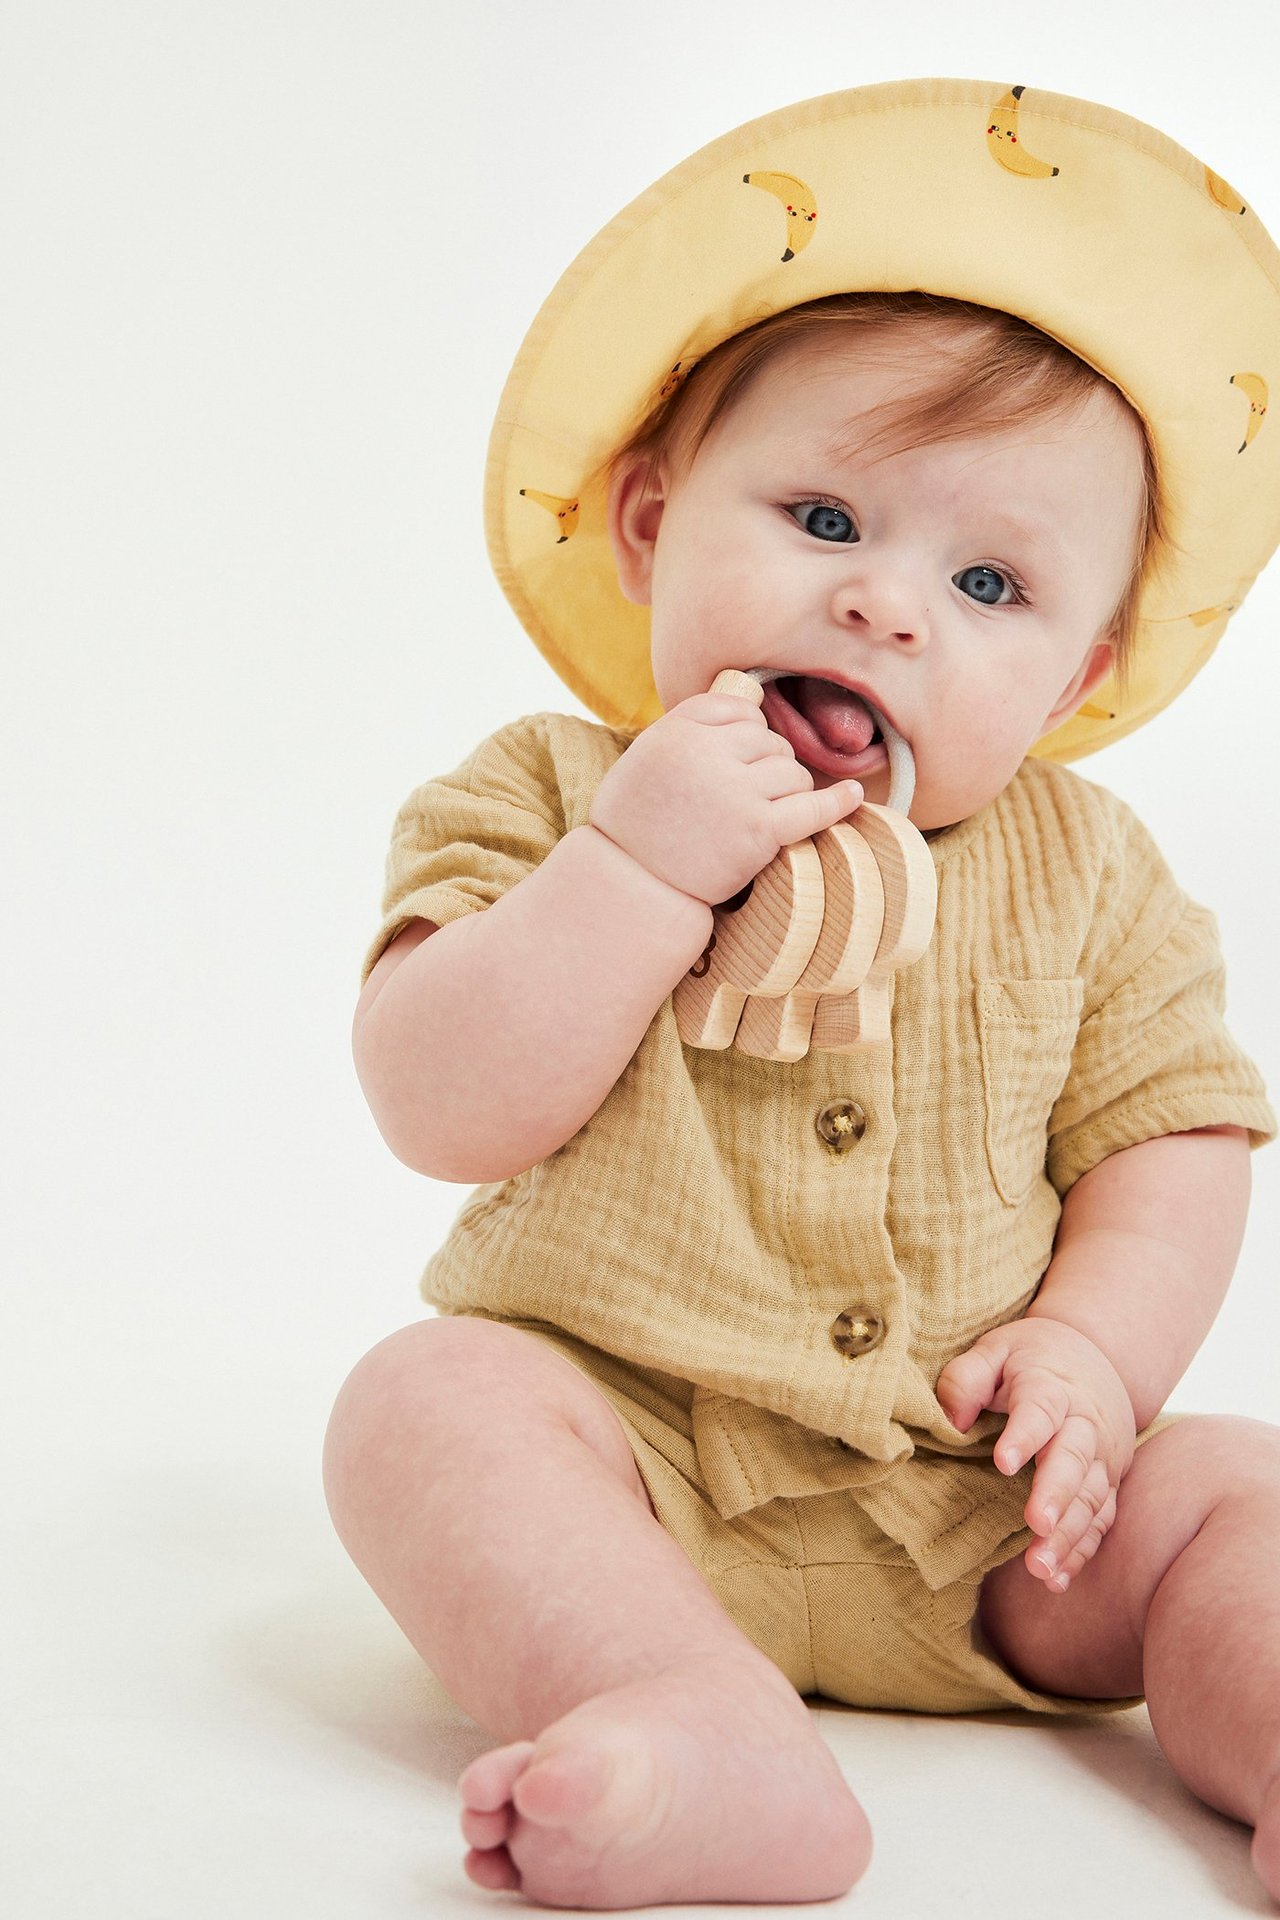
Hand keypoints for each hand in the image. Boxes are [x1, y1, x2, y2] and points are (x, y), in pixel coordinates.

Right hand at [588, 686, 863, 906]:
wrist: (633, 885)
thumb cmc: (635, 823)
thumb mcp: (647, 756)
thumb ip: (690, 727)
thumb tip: (751, 700)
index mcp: (678, 731)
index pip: (739, 710)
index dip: (746, 732)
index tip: (740, 757)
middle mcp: (708, 755)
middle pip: (769, 741)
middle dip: (765, 765)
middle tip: (741, 798)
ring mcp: (737, 792)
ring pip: (792, 772)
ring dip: (786, 791)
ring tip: (757, 815)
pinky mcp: (759, 830)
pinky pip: (813, 807)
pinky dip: (838, 802)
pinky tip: (854, 796)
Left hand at [935, 1316, 1136, 1591]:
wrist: (1099, 1355)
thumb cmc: (1033, 1356)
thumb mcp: (995, 1348)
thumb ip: (966, 1377)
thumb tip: (953, 1420)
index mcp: (1051, 1386)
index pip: (1040, 1408)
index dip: (1024, 1435)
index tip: (1003, 1461)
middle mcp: (1084, 1424)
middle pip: (1073, 1460)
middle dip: (1056, 1495)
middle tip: (1036, 1525)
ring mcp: (1101, 1457)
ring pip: (1091, 1498)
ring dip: (1068, 1535)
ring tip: (1041, 1568)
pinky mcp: (1107, 1483)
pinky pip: (1100, 1520)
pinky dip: (1082, 1551)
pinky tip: (1057, 1580)